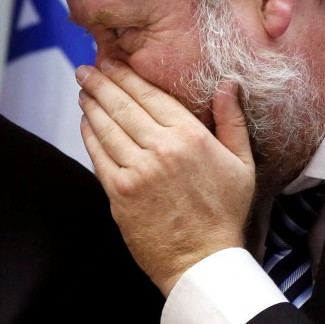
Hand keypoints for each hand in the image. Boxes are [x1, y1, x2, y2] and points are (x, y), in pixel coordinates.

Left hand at [77, 59, 255, 295]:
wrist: (203, 261)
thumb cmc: (224, 212)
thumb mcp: (241, 163)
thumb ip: (232, 120)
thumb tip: (228, 84)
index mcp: (190, 137)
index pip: (150, 95)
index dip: (126, 76)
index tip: (110, 62)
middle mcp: (160, 149)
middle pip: (122, 106)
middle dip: (100, 83)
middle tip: (84, 70)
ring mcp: (137, 171)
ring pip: (106, 127)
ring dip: (90, 105)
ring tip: (82, 91)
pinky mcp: (119, 192)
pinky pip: (98, 155)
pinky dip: (88, 135)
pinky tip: (85, 122)